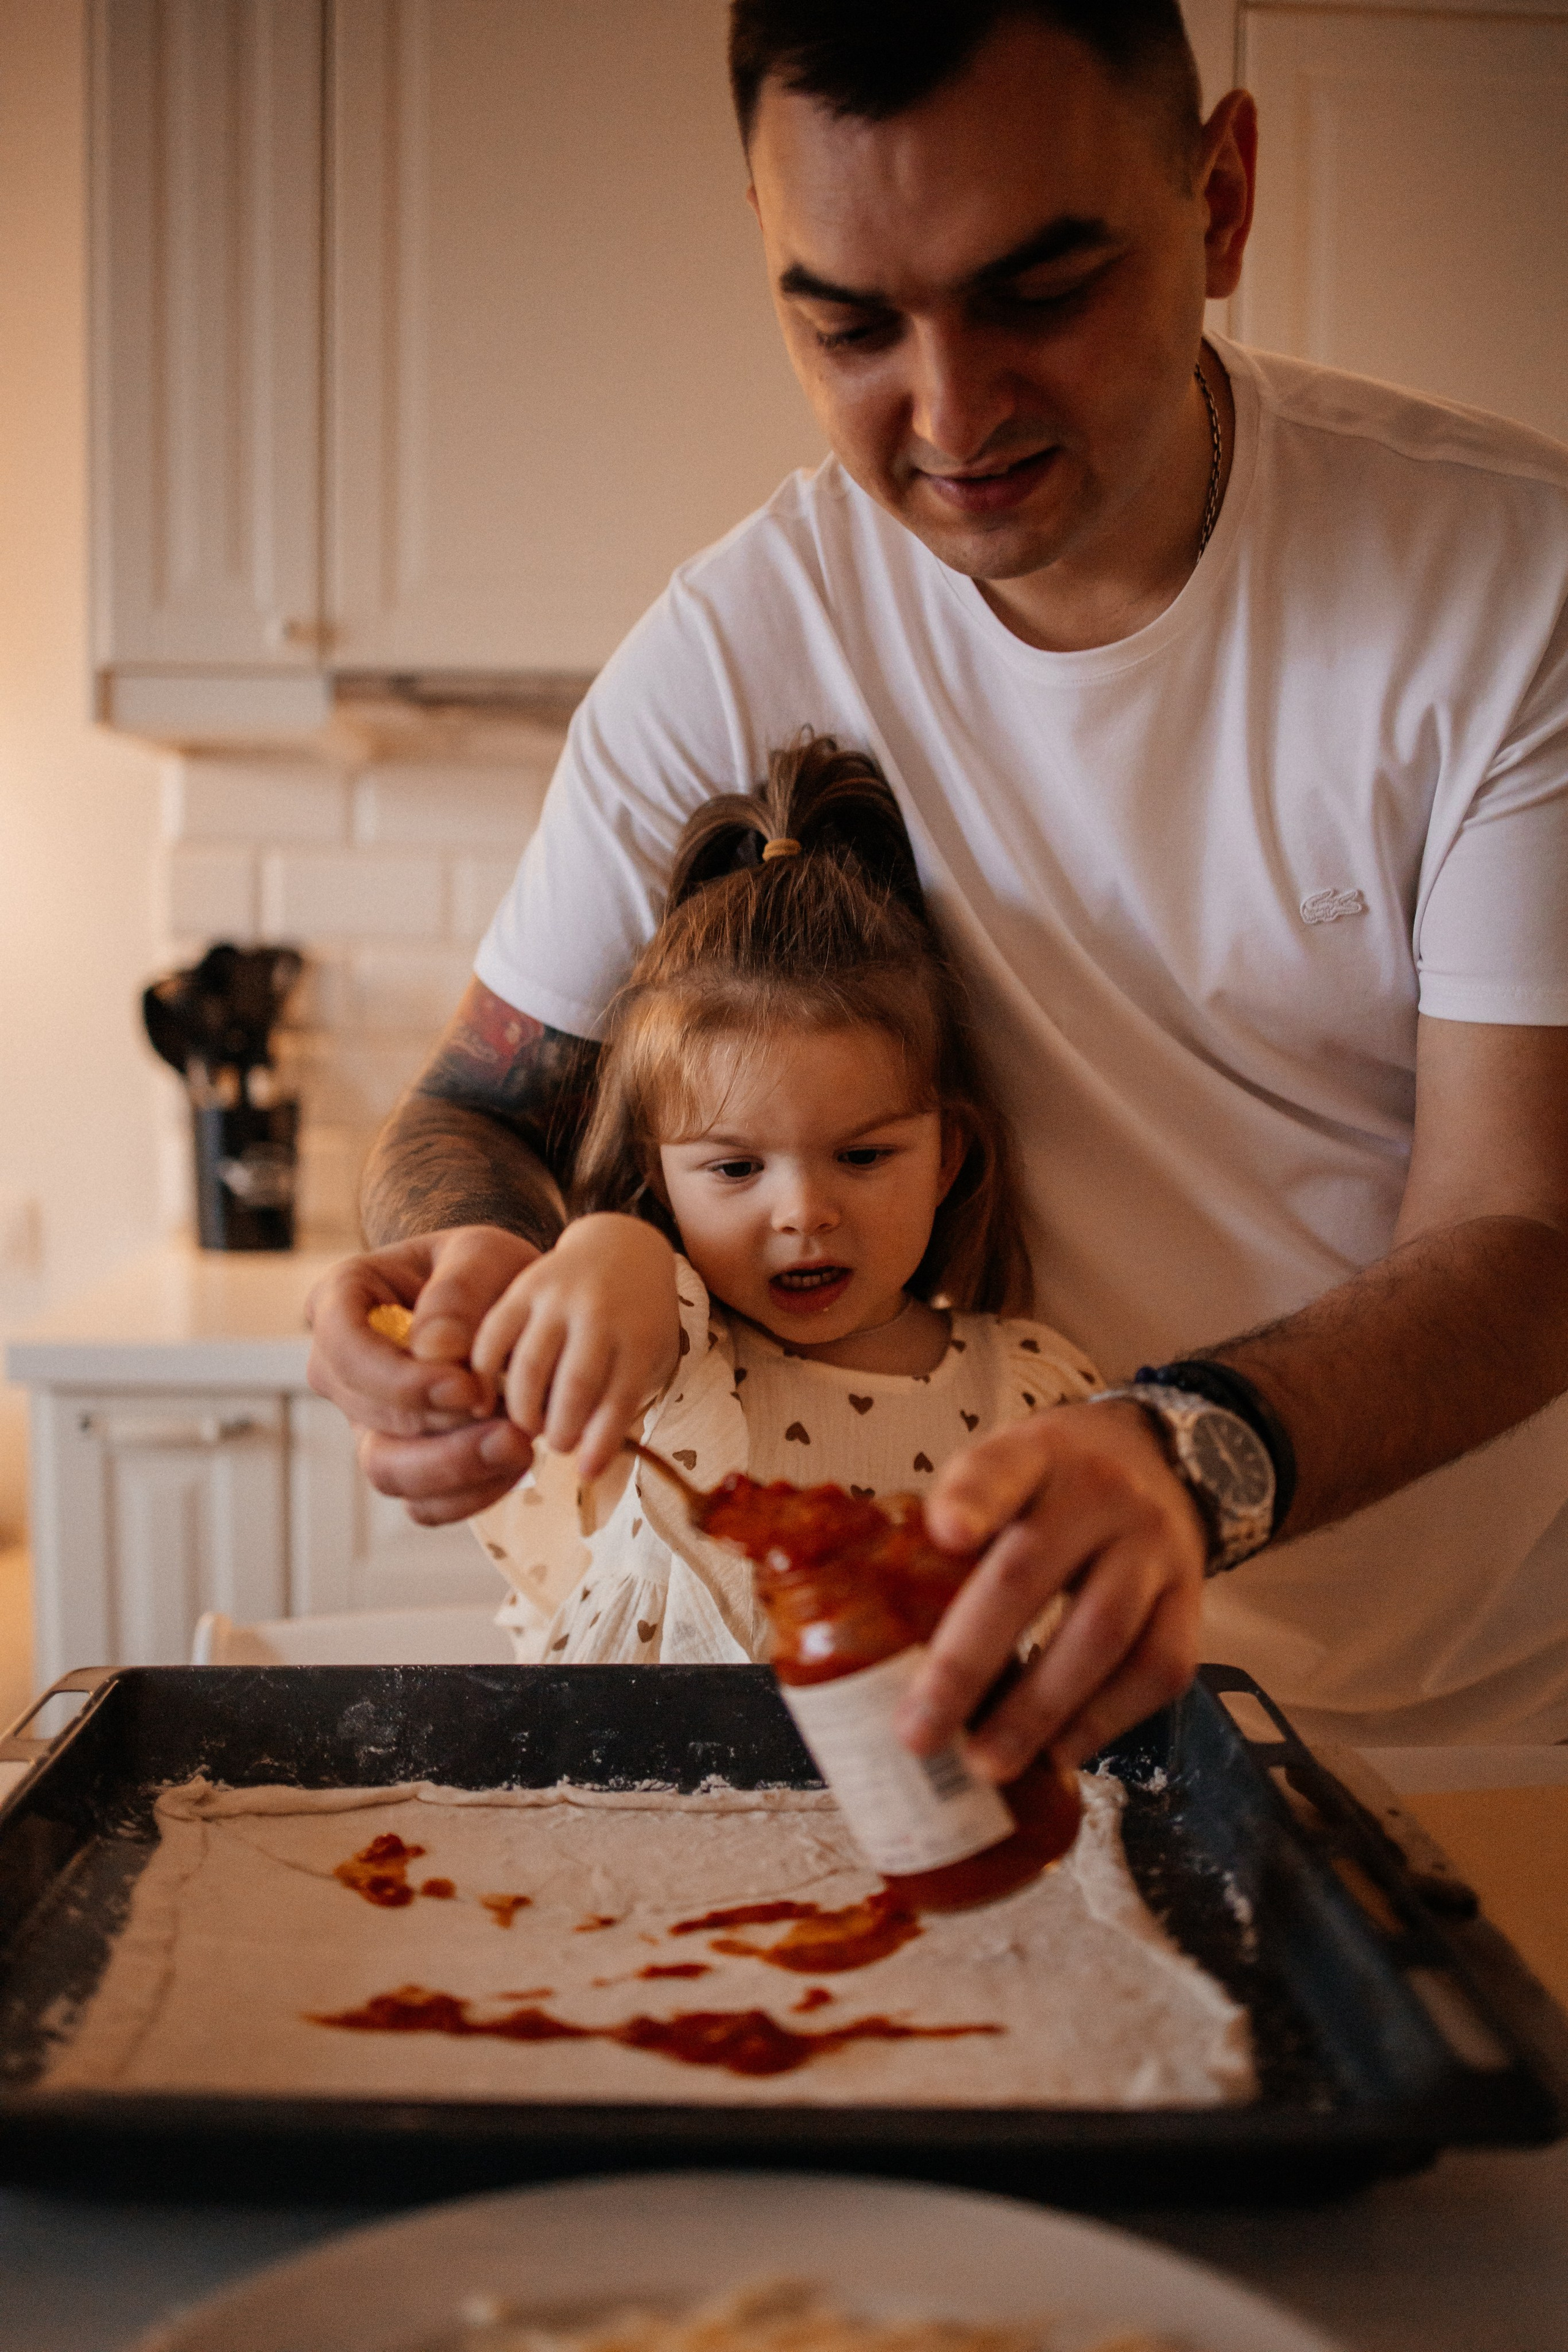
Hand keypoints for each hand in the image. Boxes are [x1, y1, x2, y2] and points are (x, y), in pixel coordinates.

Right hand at [306, 1225, 542, 1523]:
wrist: (506, 1299)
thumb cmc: (483, 1270)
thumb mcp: (481, 1255)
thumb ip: (459, 1292)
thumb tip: (435, 1350)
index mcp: (340, 1301)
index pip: (344, 1350)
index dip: (400, 1380)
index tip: (468, 1389)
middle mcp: (342, 1368)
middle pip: (371, 1419)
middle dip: (444, 1432)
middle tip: (514, 1429)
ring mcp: (368, 1419)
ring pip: (390, 1471)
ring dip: (457, 1470)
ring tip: (520, 1449)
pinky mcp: (404, 1458)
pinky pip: (423, 1501)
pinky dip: (470, 1494)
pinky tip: (515, 1466)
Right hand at [471, 1214, 681, 1480]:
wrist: (621, 1249)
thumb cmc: (638, 1321)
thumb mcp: (651, 1355)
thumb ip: (622, 1400)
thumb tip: (587, 1457)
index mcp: (640, 1334)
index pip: (622, 1396)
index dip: (601, 1441)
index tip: (586, 1473)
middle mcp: (599, 1312)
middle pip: (576, 1382)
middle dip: (561, 1427)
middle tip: (556, 1445)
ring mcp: (558, 1297)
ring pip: (530, 1363)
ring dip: (524, 1407)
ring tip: (527, 1428)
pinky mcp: (523, 1289)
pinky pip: (494, 1335)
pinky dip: (484, 1373)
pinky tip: (484, 1401)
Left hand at [896, 1402, 1206, 1774]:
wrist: (1161, 1458)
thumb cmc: (1054, 1482)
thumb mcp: (1003, 1469)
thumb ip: (953, 1524)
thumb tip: (876, 1635)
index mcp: (1036, 1454)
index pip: (1002, 1468)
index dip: (971, 1500)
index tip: (944, 1536)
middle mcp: (1100, 1493)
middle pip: (1032, 1573)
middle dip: (969, 1662)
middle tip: (919, 1733)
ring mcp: (1153, 1545)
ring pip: (1102, 1633)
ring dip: (1039, 1709)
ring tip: (985, 1764)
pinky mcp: (1192, 1596)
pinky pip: (1158, 1667)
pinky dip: (1106, 1719)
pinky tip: (1060, 1751)